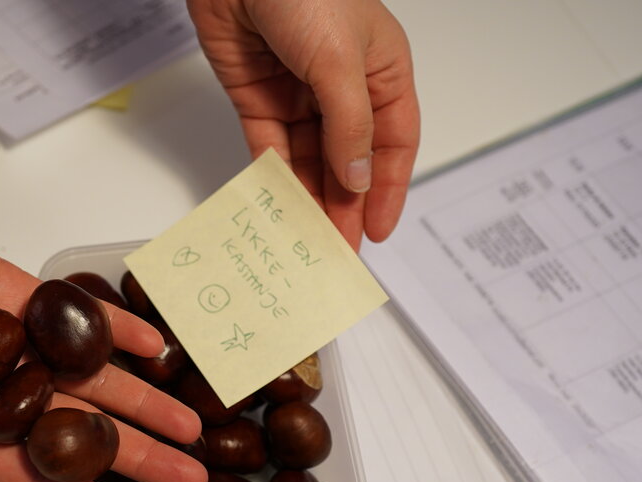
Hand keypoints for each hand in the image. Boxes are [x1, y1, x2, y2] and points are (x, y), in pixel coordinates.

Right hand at [0, 210, 206, 481]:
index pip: (35, 478)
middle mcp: (4, 394)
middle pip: (81, 433)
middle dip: (137, 456)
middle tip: (190, 479)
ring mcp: (18, 346)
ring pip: (93, 381)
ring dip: (144, 400)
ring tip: (190, 425)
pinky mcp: (21, 300)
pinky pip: (79, 319)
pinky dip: (117, 330)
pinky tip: (157, 347)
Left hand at [187, 0, 419, 249]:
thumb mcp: (341, 62)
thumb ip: (350, 126)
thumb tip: (357, 180)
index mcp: (383, 72)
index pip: (393, 143)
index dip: (388, 190)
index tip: (378, 232)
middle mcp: (343, 88)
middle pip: (348, 161)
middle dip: (345, 206)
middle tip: (337, 251)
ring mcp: (299, 95)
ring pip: (308, 161)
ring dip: (308, 200)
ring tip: (306, 242)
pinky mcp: (257, 98)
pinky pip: (269, 148)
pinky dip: (273, 178)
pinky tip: (277, 209)